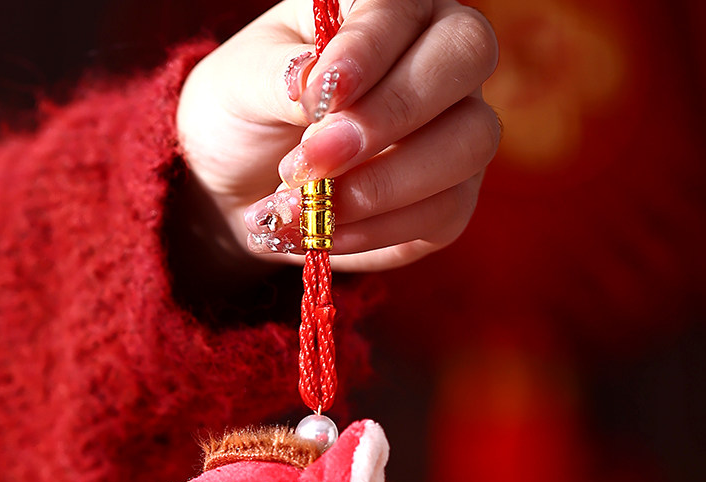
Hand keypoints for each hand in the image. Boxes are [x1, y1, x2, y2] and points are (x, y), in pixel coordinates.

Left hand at [177, 0, 499, 273]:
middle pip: (465, 60)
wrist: (237, 187)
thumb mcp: (239, 84)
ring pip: (468, 144)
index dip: (368, 50)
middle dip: (387, 116)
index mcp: (388, 8)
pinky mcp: (447, 200)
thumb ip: (277, 77)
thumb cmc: (245, 114)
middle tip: (314, 159)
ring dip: (381, 185)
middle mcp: (439, 58)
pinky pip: (443, 214)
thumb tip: (311, 81)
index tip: (320, 93)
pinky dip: (377, 232)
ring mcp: (454, 128)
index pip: (405, 8)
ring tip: (306, 204)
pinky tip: (324, 234)